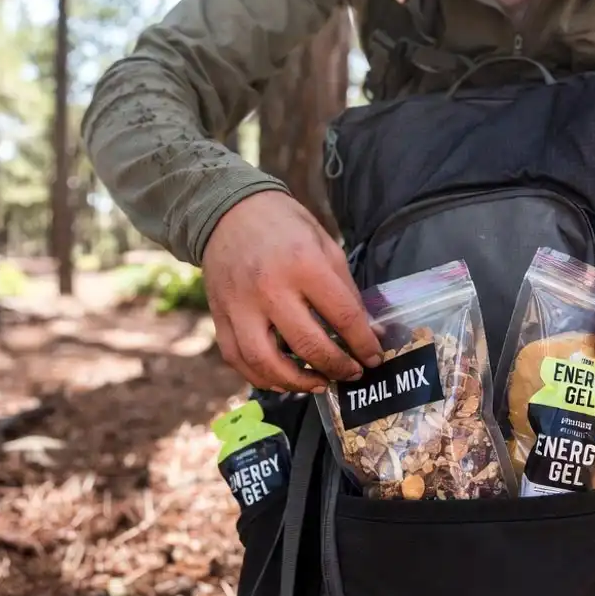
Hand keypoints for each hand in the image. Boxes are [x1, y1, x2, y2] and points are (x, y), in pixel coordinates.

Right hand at [203, 190, 382, 391]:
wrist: (228, 211)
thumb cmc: (284, 226)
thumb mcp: (324, 245)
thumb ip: (346, 289)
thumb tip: (370, 331)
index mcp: (303, 264)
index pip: (342, 315)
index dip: (364, 343)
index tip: (375, 357)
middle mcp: (269, 288)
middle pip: (308, 344)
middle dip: (338, 367)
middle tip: (353, 373)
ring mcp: (239, 306)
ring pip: (267, 363)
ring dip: (298, 383)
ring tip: (321, 384)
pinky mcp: (219, 316)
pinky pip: (238, 360)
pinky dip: (262, 378)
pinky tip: (284, 380)